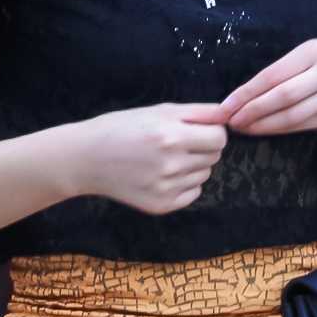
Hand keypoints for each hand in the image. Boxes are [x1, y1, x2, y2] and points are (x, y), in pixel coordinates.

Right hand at [67, 102, 227, 213]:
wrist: (87, 158)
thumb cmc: (122, 128)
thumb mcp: (158, 110)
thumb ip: (197, 112)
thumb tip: (228, 114)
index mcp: (171, 136)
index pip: (219, 138)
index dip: (212, 131)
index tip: (197, 130)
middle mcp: (171, 164)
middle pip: (214, 156)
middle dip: (202, 147)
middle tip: (177, 143)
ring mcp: (166, 188)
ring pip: (204, 174)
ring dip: (193, 165)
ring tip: (165, 158)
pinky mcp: (161, 206)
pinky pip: (193, 193)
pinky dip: (184, 184)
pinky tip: (162, 175)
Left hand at [218, 40, 316, 135]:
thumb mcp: (309, 54)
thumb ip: (283, 69)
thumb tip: (243, 94)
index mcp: (314, 52)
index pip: (273, 75)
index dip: (247, 92)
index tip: (226, 105)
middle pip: (282, 97)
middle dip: (252, 110)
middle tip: (230, 120)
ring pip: (292, 116)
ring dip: (263, 124)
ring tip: (242, 127)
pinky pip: (301, 125)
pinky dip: (278, 129)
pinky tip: (261, 130)